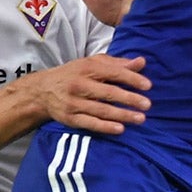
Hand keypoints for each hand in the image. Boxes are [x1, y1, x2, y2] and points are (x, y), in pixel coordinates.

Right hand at [31, 55, 150, 135]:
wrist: (43, 91)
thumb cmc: (74, 75)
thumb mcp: (92, 64)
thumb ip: (117, 64)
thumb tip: (142, 62)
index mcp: (87, 68)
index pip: (113, 73)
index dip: (131, 79)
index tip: (148, 86)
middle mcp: (79, 85)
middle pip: (108, 93)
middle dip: (129, 99)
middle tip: (147, 105)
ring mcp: (74, 103)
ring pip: (101, 110)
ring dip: (122, 115)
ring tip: (140, 119)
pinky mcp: (70, 118)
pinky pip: (90, 123)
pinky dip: (105, 127)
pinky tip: (120, 129)